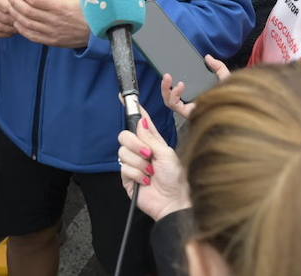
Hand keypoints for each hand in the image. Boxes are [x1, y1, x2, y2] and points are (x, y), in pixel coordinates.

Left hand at [5, 0, 89, 48]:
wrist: (98, 30)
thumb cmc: (87, 8)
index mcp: (60, 6)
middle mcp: (54, 20)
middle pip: (28, 12)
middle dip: (15, 3)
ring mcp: (52, 32)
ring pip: (27, 25)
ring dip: (16, 16)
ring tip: (10, 8)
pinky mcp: (52, 41)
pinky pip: (32, 36)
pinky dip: (22, 30)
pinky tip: (17, 23)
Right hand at [118, 106, 189, 220]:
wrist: (174, 201)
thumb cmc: (177, 178)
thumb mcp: (166, 153)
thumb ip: (150, 138)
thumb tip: (140, 122)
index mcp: (153, 142)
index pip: (140, 122)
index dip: (133, 110)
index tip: (124, 98)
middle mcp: (141, 151)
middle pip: (125, 136)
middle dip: (135, 144)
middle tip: (148, 154)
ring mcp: (133, 164)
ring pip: (123, 152)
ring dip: (139, 163)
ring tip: (151, 172)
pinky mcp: (128, 178)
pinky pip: (123, 168)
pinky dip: (137, 174)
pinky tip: (146, 181)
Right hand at [160, 54, 229, 119]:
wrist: (237, 108)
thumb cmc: (233, 97)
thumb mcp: (225, 77)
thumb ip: (218, 66)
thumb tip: (208, 57)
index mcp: (198, 95)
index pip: (181, 89)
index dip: (173, 82)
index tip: (170, 69)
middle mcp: (192, 103)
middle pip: (172, 96)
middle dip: (165, 86)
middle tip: (166, 74)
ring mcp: (189, 109)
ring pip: (170, 101)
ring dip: (165, 89)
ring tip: (168, 77)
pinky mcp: (189, 113)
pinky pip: (175, 105)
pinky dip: (174, 95)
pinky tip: (180, 85)